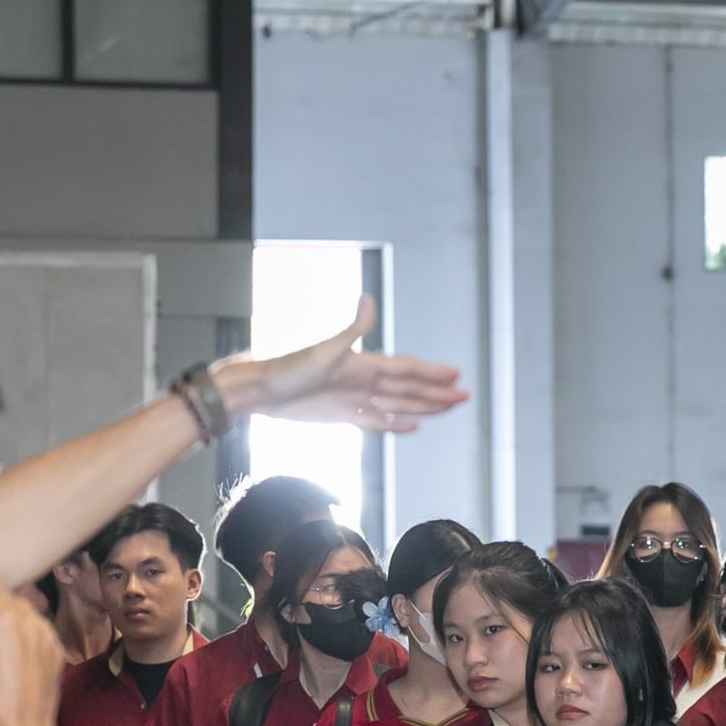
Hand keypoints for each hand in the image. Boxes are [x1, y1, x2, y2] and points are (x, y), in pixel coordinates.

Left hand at [227, 297, 469, 432]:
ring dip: (423, 406)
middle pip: (408, 388)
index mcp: (363, 364)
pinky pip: (377, 420)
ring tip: (448, 408)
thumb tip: (369, 299)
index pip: (405, 369)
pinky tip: (413, 425)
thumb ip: (352, 329)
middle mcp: (363, 380)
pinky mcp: (342, 416)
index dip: (431, 373)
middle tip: (465, 396)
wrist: (260, 392)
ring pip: (398, 404)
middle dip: (436, 393)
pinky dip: (396, 423)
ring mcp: (354, 399)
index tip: (456, 375)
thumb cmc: (288, 369)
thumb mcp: (323, 351)